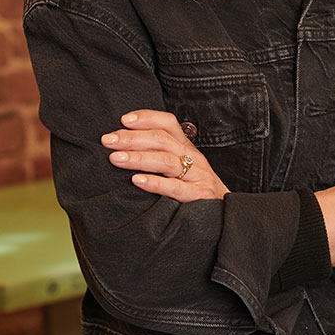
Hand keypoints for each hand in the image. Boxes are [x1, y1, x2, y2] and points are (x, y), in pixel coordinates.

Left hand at [103, 109, 228, 201]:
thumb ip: (160, 155)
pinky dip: (155, 183)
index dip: (146, 118)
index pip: (168, 123)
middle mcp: (193, 158)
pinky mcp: (199, 197)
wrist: (227, 215)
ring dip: (138, 158)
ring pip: (166, 160)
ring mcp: (197, 177)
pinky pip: (176, 188)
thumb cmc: (196, 190)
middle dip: (131, 138)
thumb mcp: (182, 167)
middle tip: (107, 141)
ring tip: (114, 158)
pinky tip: (136, 181)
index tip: (122, 120)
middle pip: (161, 139)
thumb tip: (123, 147)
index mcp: (186, 148)